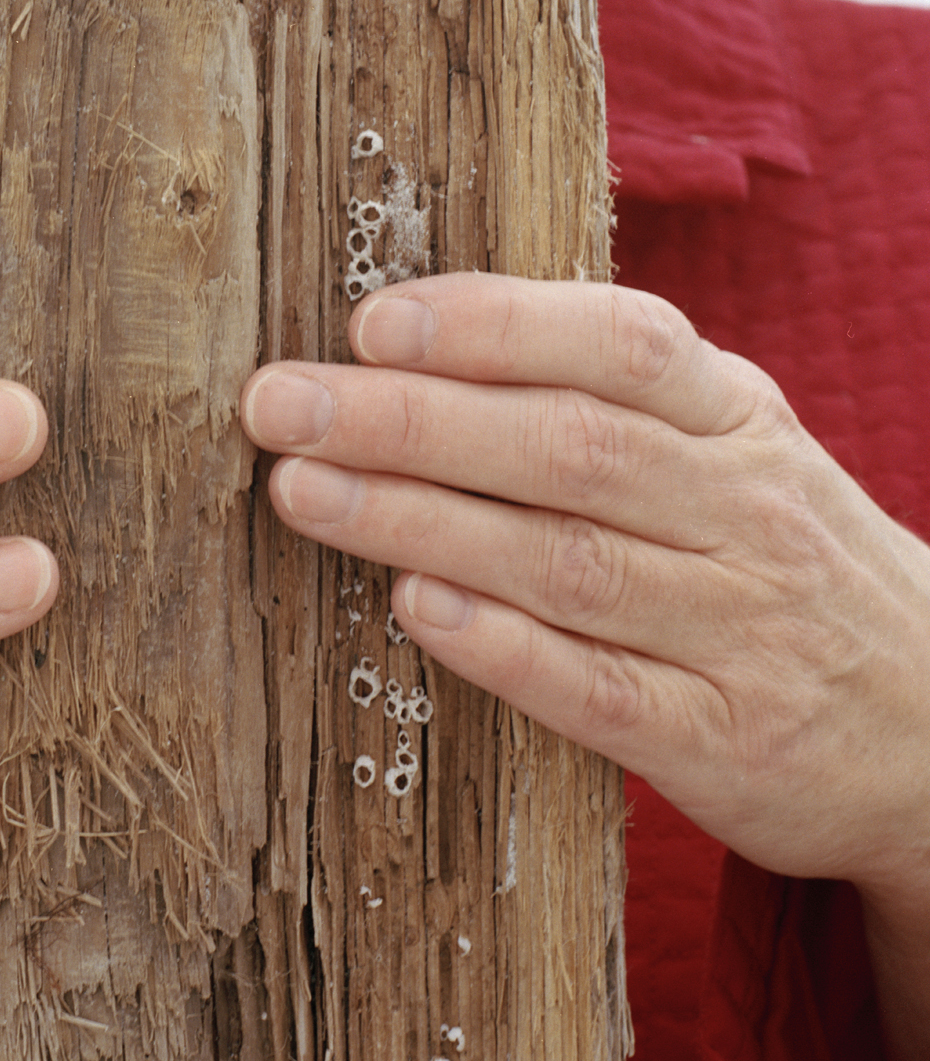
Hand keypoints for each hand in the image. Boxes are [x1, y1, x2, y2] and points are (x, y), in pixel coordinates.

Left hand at [239, 274, 929, 913]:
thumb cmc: (779, 553)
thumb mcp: (734, 443)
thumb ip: (608, 392)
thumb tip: (419, 341)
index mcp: (738, 415)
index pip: (620, 342)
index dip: (494, 325)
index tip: (372, 321)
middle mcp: (743, 510)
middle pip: (566, 447)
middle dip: (410, 420)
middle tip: (281, 404)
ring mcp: (738, 629)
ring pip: (565, 560)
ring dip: (421, 522)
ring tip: (302, 490)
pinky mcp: (721, 739)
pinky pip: (599, 689)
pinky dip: (502, 647)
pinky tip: (411, 609)